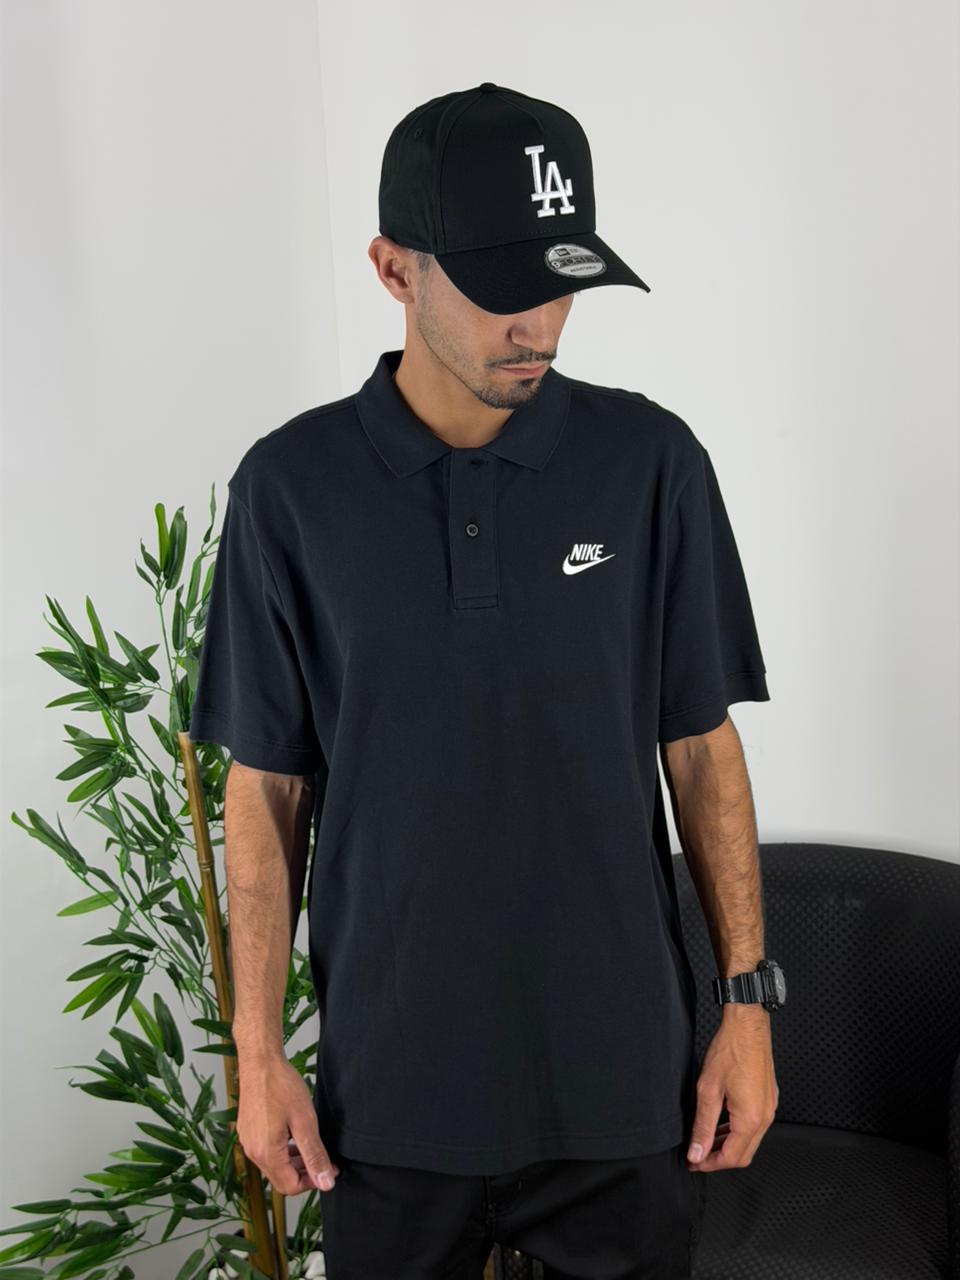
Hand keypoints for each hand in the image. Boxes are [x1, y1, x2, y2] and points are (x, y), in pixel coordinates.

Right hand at [236, 1052, 340, 1195]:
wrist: (260, 1061)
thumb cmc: (282, 1085)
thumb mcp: (305, 1121)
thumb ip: (314, 1155)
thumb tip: (325, 1183)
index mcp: (266, 1153)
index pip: (289, 1187)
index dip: (312, 1183)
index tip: (329, 1170)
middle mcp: (252, 1151)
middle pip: (280, 1178)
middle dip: (304, 1173)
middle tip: (325, 1160)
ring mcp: (247, 1140)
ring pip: (273, 1165)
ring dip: (294, 1162)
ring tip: (312, 1148)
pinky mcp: (247, 1130)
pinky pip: (266, 1151)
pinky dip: (282, 1151)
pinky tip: (294, 1137)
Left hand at [686, 1006, 778, 1172]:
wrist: (747, 1026)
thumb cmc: (730, 1051)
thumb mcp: (708, 1090)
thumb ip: (703, 1126)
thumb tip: (697, 1152)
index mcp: (751, 1119)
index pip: (732, 1158)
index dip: (710, 1164)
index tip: (694, 1163)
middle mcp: (765, 1117)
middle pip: (743, 1154)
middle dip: (719, 1159)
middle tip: (697, 1156)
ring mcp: (769, 1107)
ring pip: (750, 1140)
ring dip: (728, 1145)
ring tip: (705, 1142)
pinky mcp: (768, 1098)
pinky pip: (754, 1125)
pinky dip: (737, 1131)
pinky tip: (721, 1124)